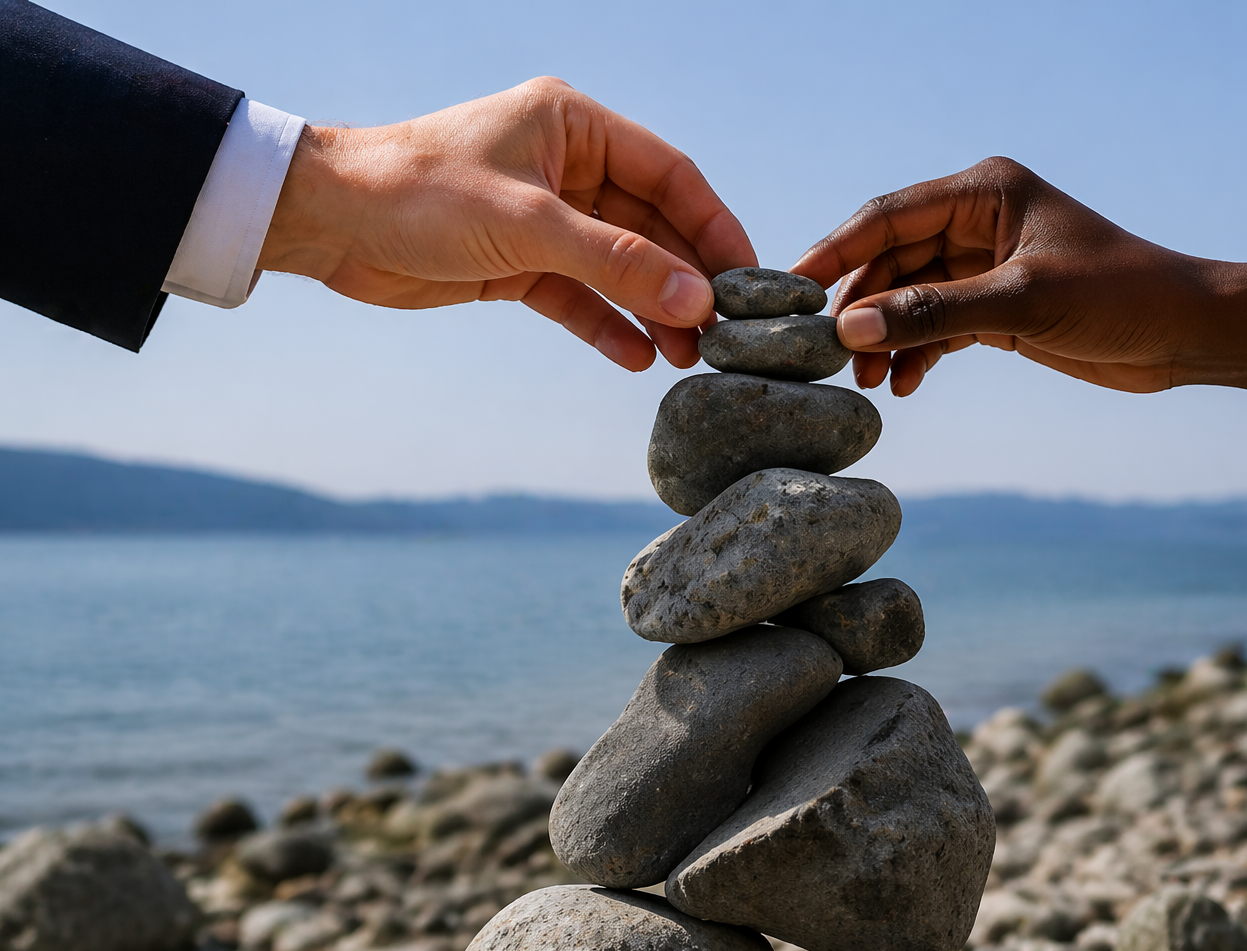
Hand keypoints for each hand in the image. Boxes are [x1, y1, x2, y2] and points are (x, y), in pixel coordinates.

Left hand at [258, 77, 755, 371]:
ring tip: (688, 357)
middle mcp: (569, 166)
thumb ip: (618, 264)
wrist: (328, 224)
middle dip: (686, 279)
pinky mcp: (519, 262)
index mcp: (576, 126)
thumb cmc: (421, 196)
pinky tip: (638, 360)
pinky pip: (580, 296)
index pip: (671, 175)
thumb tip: (698, 301)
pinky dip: (608, 325)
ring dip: (653, 309)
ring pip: (619, 266)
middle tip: (725, 333)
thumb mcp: (531, 227)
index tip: (751, 279)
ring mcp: (546, 217)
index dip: (715, 226)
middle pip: (651, 226)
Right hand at [791, 157, 1246, 416]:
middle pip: (890, 261)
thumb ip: (932, 314)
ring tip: (864, 384)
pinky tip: (903, 387)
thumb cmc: (1119, 298)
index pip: (887, 217)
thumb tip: (848, 327)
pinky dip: (916, 354)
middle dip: (858, 308)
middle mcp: (977, 221)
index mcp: (983, 192)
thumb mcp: (1021, 305)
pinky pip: (935, 326)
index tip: (788, 290)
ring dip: (884, 338)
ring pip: (909, 299)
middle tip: (821, 354)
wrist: (1187, 335)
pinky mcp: (997, 306)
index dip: (834, 252)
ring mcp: (984, 265)